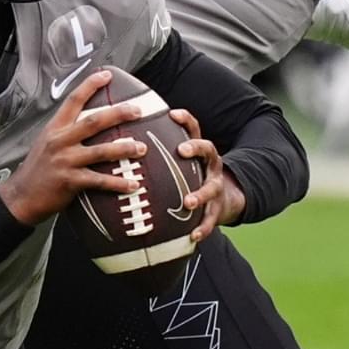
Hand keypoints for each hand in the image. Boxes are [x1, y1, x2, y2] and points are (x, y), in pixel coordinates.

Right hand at [0, 69, 147, 224]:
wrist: (21, 196)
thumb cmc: (37, 169)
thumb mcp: (46, 142)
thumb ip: (66, 132)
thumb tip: (91, 123)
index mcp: (55, 129)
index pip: (73, 100)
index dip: (90, 85)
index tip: (107, 75)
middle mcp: (60, 141)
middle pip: (93, 122)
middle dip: (118, 114)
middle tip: (137, 110)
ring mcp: (65, 161)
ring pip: (100, 151)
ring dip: (124, 149)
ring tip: (142, 148)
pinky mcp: (70, 181)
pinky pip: (99, 180)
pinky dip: (118, 183)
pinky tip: (133, 184)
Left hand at [170, 108, 245, 242]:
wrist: (225, 198)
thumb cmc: (190, 175)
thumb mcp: (182, 161)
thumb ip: (161, 150)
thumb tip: (124, 136)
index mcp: (200, 152)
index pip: (195, 129)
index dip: (186, 120)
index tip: (172, 113)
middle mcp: (210, 165)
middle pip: (208, 150)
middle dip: (196, 148)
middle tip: (181, 150)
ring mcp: (216, 187)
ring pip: (211, 188)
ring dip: (200, 195)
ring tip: (188, 203)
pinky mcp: (217, 210)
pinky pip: (210, 220)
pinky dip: (203, 228)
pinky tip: (193, 236)